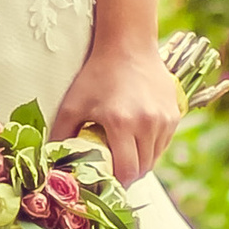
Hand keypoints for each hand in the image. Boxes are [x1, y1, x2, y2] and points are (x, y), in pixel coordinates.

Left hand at [48, 32, 181, 188]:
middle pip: (143, 168)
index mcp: (121, 122)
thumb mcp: (72, 104)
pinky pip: (164, 143)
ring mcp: (164, 119)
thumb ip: (61, 136)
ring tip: (125, 154)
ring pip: (155, 158)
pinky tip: (137, 138)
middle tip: (113, 170)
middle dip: (128, 175)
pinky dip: (151, 148)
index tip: (106, 181)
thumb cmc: (97, 74)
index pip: (126, 171)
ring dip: (141, 162)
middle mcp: (147, 123)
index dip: (117, 182)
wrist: (128, 45)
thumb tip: (53, 163)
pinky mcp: (174, 114)